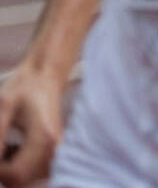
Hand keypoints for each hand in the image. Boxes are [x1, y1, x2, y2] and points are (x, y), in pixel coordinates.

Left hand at [0, 62, 63, 186]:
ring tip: (3, 148)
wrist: (46, 78)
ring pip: (27, 179)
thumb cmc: (24, 89)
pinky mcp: (53, 151)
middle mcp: (53, 148)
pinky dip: (18, 167)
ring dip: (9, 170)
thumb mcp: (4, 107)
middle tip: (0, 147)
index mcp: (43, 138)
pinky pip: (33, 172)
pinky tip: (11, 151)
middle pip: (21, 180)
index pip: (16, 173)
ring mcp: (55, 150)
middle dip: (2, 171)